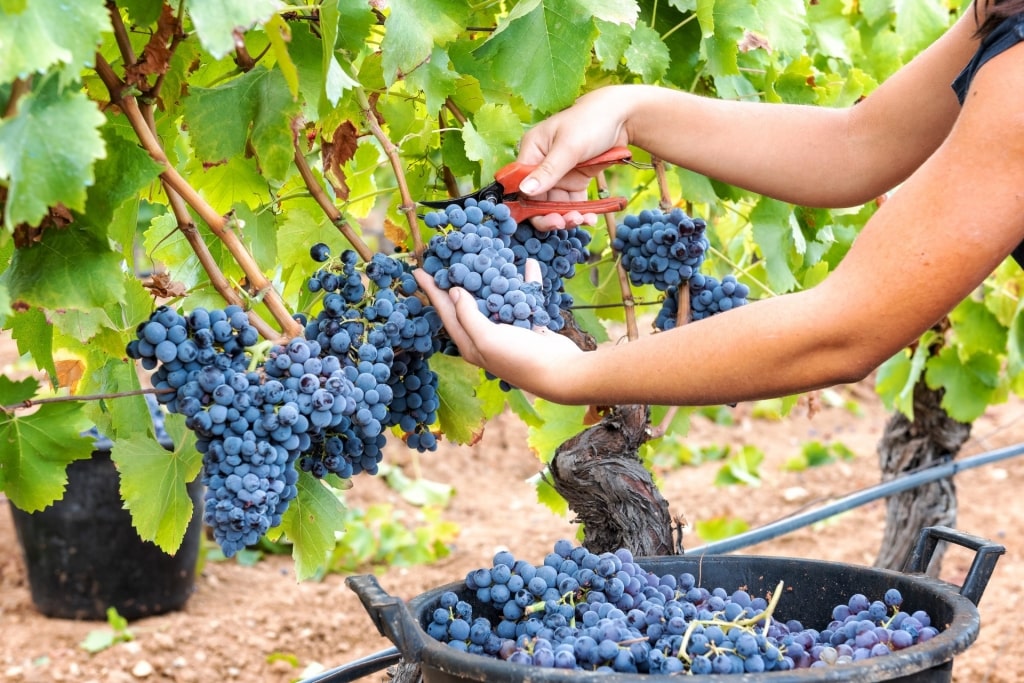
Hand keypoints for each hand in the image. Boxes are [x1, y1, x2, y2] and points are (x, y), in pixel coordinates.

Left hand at [413, 260, 584, 401]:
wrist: (561, 373)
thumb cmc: (520, 358)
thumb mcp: (486, 338)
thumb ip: (467, 315)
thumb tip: (454, 291)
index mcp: (470, 343)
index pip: (445, 312)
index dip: (431, 291)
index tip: (417, 270)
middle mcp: (486, 337)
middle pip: (466, 304)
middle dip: (455, 282)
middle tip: (446, 259)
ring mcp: (508, 330)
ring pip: (495, 299)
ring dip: (490, 279)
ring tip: (481, 258)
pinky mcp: (529, 326)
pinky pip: (524, 298)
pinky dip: (526, 282)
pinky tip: (529, 265)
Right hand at [516, 87, 632, 229]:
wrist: (623, 116)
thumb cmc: (592, 121)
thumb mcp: (569, 146)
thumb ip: (548, 170)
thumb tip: (524, 190)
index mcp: (532, 151)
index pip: (521, 184)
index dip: (528, 205)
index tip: (545, 218)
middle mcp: (542, 164)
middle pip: (537, 199)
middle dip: (550, 214)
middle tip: (564, 224)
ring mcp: (559, 174)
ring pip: (556, 204)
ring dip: (567, 216)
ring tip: (582, 220)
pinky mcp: (575, 180)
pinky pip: (573, 202)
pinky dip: (580, 212)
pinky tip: (590, 218)